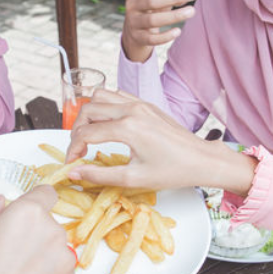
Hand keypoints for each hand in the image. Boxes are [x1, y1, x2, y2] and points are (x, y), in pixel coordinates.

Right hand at [0, 185, 77, 273]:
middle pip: (48, 224)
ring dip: (42, 257)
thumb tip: (0, 202)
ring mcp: (66, 261)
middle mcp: (54, 233)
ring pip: (56, 250)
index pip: (46, 193)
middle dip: (33, 233)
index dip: (34, 202)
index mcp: (29, 213)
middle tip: (8, 253)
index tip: (25, 213)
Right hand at [64, 89, 256, 194]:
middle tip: (78, 150)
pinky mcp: (146, 104)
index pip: (86, 133)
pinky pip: (117, 95)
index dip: (73, 149)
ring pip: (100, 96)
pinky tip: (107, 124)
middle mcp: (132, 109)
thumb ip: (100, 175)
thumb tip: (75, 172)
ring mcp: (140, 103)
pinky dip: (105, 106)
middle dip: (77, 130)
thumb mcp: (134, 178)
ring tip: (89, 135)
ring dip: (89, 114)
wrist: (201, 159)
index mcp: (128, 128)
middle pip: (88, 110)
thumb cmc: (173, 170)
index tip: (72, 163)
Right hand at [121, 0, 201, 62]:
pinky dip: (165, 36)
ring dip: (174, 16)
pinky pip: (151, 39)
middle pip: (153, 0)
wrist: (135, 29)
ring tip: (191, 12)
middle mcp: (132, 3)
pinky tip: (177, 32)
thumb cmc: (153, 8)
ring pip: (152, 20)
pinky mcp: (136, 37)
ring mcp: (133, 21)